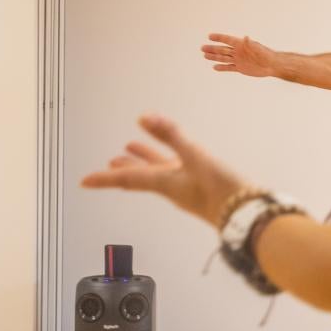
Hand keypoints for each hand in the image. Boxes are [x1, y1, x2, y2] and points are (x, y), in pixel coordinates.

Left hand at [81, 114, 248, 228]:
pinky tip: (173, 157)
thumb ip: (172, 135)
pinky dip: (166, 161)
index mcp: (164, 183)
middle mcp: (171, 188)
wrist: (246, 214)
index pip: (126, 179)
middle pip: (140, 177)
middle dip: (124, 169)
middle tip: (109, 163)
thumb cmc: (221, 190)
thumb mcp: (195, 156)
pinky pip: (175, 172)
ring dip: (143, 162)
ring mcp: (186, 189)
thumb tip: (146, 117)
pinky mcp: (201, 187)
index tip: (84, 182)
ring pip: (157, 174)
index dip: (104, 179)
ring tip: (130, 150)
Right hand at [203, 33, 275, 77]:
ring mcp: (239, 60)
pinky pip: (229, 68)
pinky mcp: (240, 68)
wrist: (271, 65)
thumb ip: (250, 44)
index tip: (210, 36)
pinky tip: (215, 67)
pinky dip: (222, 68)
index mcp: (241, 45)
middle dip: (212, 49)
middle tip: (202, 48)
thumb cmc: (266, 55)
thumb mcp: (258, 49)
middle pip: (222, 49)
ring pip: (224, 58)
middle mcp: (238, 52)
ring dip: (214, 57)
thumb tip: (246, 37)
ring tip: (205, 56)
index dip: (219, 38)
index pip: (227, 40)